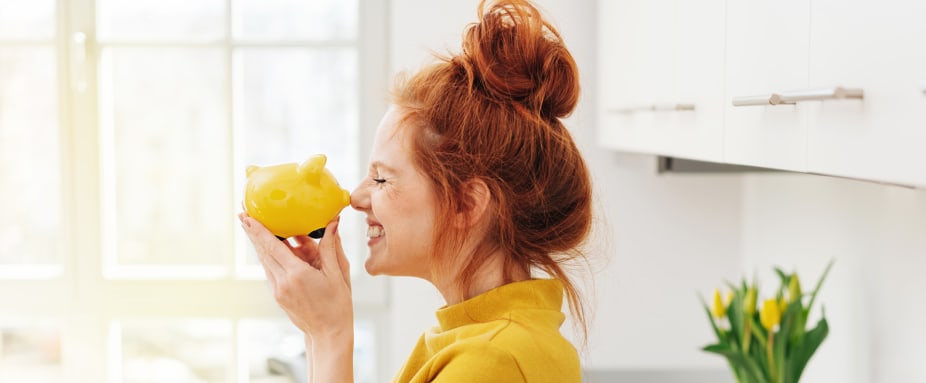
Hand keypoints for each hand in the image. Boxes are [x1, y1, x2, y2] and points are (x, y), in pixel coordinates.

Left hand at [238, 212, 352, 339]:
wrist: (329, 334)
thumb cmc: (338, 306)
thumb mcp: (338, 274)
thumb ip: (331, 247)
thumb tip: (332, 224)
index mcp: (297, 275)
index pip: (273, 246)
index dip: (258, 230)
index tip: (246, 216)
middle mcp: (283, 282)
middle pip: (263, 251)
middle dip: (253, 232)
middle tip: (243, 213)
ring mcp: (278, 290)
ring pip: (266, 261)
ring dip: (260, 243)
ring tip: (253, 226)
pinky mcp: (278, 295)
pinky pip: (271, 270)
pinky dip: (270, 256)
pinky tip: (272, 248)